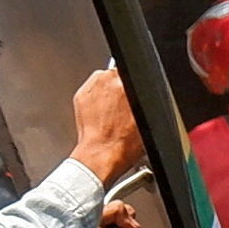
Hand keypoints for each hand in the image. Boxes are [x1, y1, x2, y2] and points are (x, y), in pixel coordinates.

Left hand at [69, 68, 142, 183]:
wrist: (101, 155)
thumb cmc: (123, 143)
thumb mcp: (147, 119)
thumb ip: (145, 98)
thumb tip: (144, 91)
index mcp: (127, 82)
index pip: (135, 71)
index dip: (136, 85)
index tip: (135, 95)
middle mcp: (107, 79)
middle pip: (118, 74)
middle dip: (121, 88)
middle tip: (124, 108)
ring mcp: (92, 87)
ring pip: (103, 81)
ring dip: (108, 92)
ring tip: (112, 113)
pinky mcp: (81, 95)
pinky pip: (92, 91)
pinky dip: (96, 99)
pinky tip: (102, 115)